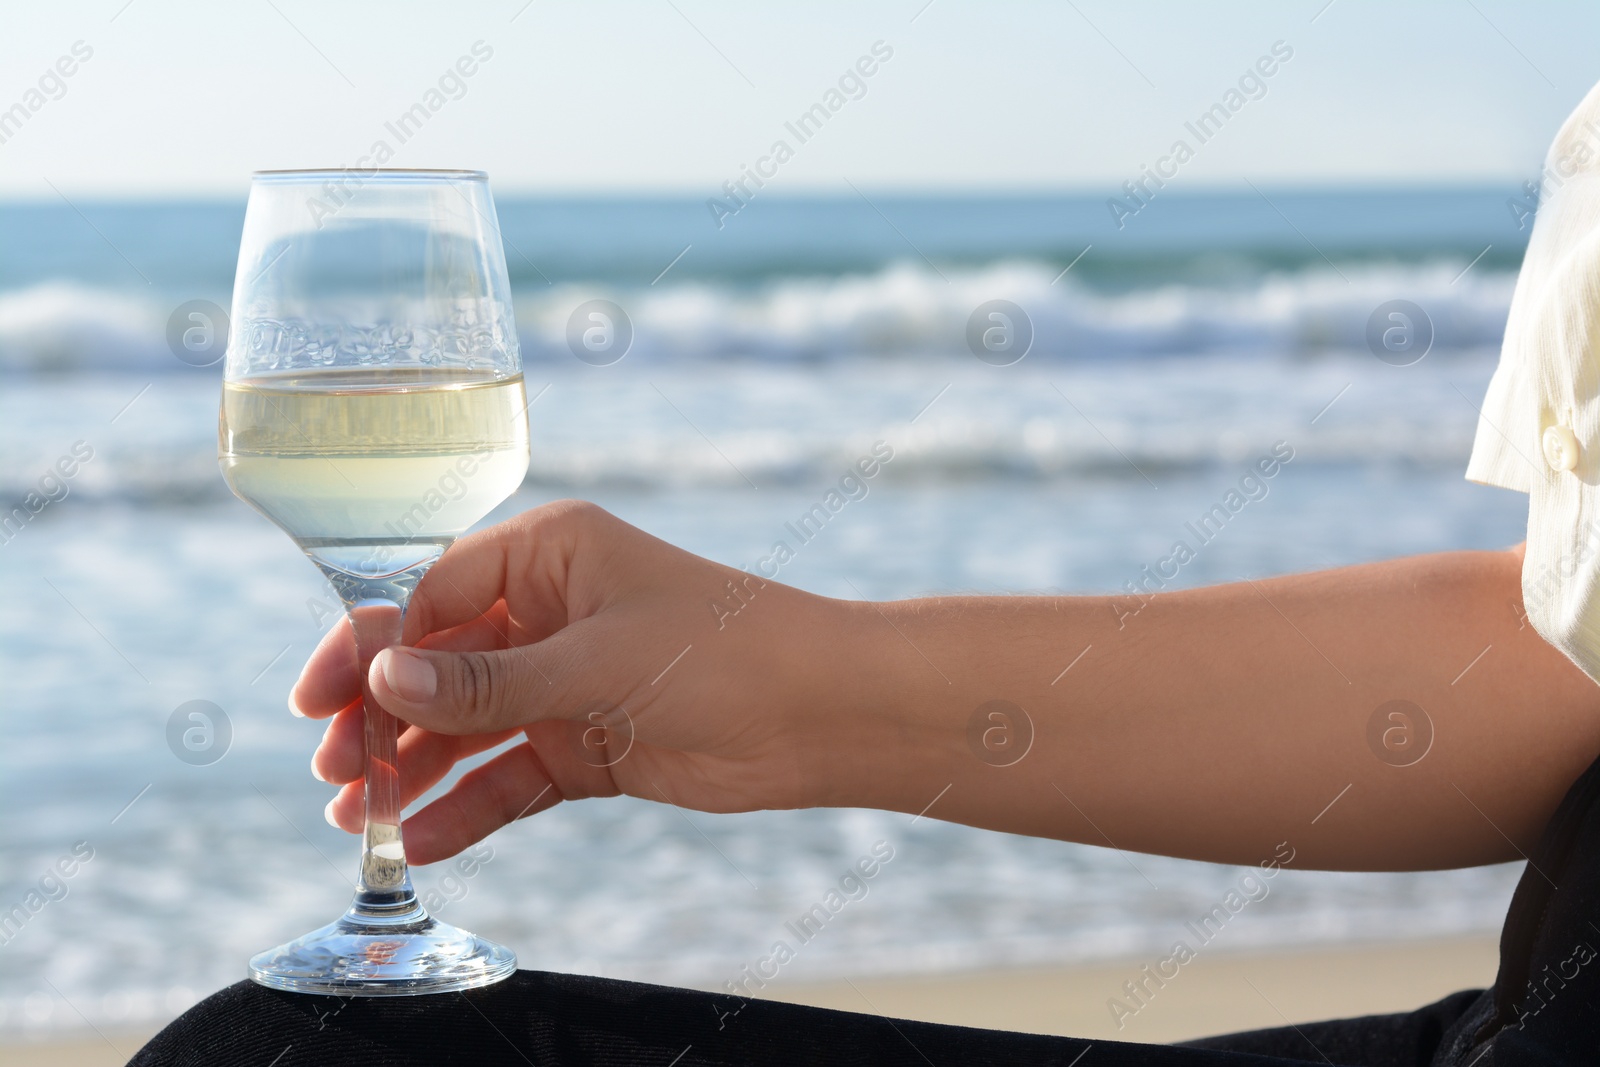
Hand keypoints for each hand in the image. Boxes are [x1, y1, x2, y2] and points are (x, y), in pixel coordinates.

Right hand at [290, 501, 872, 863]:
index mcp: (547, 557)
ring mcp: (567, 682)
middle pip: (439, 664)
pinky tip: (425, 841)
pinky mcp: (588, 743)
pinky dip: (471, 805)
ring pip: (469, 726)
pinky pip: (511, 775)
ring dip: (417, 769)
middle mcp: (549, 614)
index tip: (323, 703)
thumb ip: (489, 679)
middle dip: (385, 715)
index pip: (430, 594)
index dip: (370, 647)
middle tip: (336, 769)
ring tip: (360, 818)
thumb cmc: (725, 651)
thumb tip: (382, 676)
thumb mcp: (598, 660)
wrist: (824, 714)